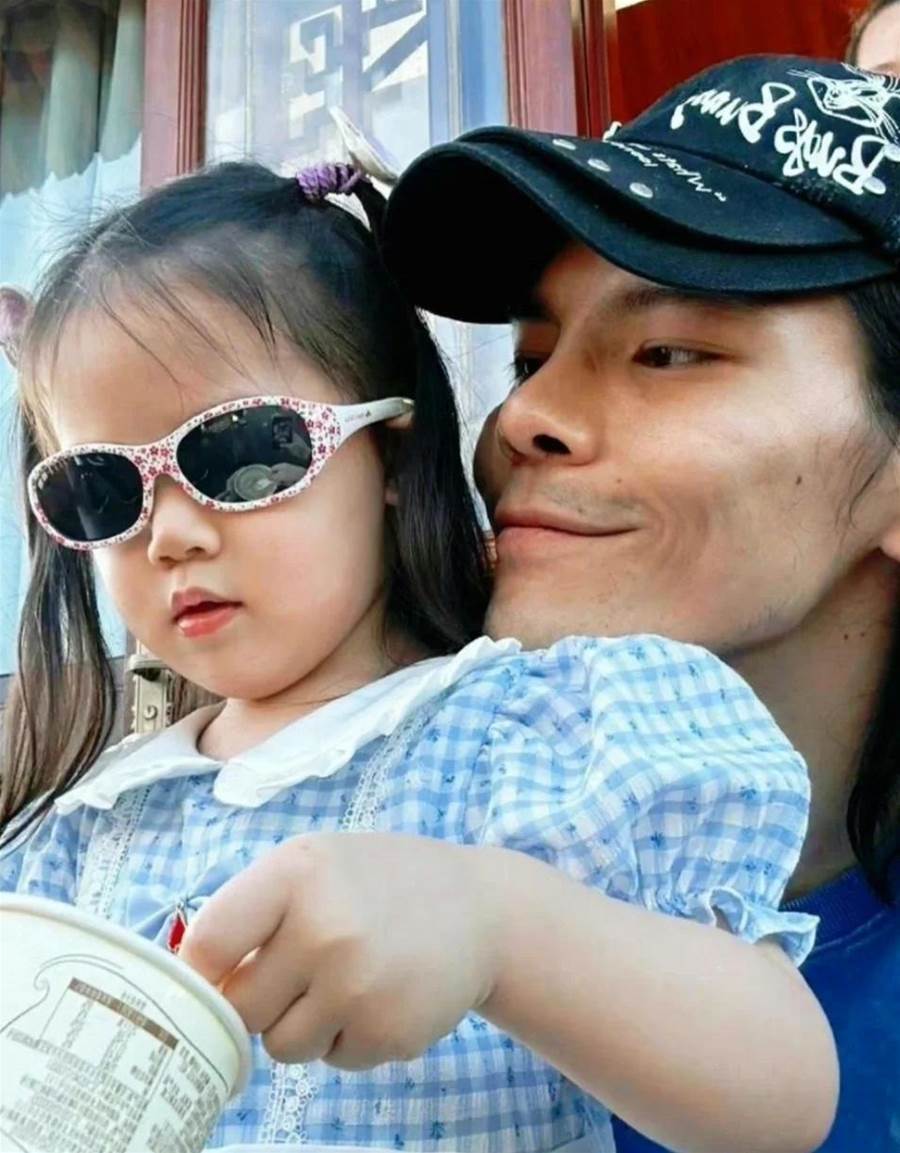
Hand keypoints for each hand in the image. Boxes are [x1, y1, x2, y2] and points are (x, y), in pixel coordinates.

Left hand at [178, 832, 499, 1068]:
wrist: (482, 910)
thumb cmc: (382, 884)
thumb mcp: (317, 863)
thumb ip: (253, 909)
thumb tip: (188, 980)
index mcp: (297, 872)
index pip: (209, 943)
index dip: (201, 971)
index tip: (211, 980)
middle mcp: (324, 927)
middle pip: (242, 1006)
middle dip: (262, 998)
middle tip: (302, 970)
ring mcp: (357, 985)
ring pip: (281, 1045)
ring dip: (304, 1024)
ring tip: (346, 980)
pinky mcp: (387, 1032)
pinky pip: (332, 1060)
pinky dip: (348, 1038)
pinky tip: (380, 996)